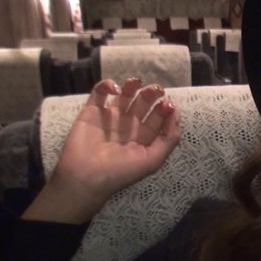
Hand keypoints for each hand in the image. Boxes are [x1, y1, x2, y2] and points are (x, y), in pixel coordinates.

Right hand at [22, 78, 180, 223]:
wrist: (85, 178)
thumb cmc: (121, 172)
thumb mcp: (153, 160)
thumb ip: (169, 139)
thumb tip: (175, 112)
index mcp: (144, 136)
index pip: (158, 117)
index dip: (165, 109)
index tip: (167, 104)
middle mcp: (128, 125)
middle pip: (143, 103)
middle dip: (152, 94)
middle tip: (156, 90)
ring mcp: (110, 117)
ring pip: (124, 95)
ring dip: (133, 85)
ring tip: (137, 82)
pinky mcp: (91, 111)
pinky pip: (99, 93)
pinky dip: (107, 85)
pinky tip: (116, 90)